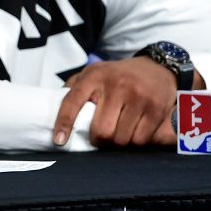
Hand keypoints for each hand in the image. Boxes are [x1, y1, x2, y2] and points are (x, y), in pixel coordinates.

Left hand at [54, 57, 177, 148]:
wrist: (158, 67)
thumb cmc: (118, 75)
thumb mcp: (94, 72)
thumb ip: (74, 87)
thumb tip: (52, 107)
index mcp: (95, 76)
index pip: (72, 101)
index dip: (64, 123)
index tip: (59, 141)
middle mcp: (116, 85)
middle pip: (101, 130)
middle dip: (99, 140)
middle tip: (100, 138)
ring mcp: (138, 97)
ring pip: (121, 139)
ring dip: (118, 143)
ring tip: (119, 133)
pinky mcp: (156, 108)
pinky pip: (141, 140)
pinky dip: (136, 142)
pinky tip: (135, 132)